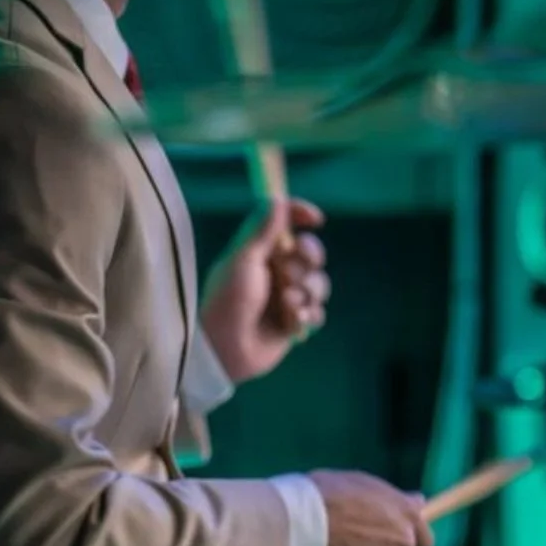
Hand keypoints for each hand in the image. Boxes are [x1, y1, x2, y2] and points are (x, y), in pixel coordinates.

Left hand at [199, 198, 330, 383]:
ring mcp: (287, 297)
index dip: (301, 216)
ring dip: (306, 291)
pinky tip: (293, 322)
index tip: (316, 219)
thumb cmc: (227, 301)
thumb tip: (277, 196)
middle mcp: (275, 271)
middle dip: (309, 258)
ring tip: (288, 304)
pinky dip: (308, 315)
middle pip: (311, 252)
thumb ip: (261, 230)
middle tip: (293, 269)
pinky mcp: (295, 322)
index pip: (285, 223)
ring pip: (319, 283)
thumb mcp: (242, 261)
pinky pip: (317, 312)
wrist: (226, 350)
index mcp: (259, 251)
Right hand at [302, 470, 434, 545]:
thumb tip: (419, 502)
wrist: (299, 521)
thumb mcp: (364, 483)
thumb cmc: (326, 494)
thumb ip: (393, 498)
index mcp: (407, 514)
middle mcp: (405, 541)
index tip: (393, 539)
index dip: (410, 540)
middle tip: (357, 545)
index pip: (425, 539)